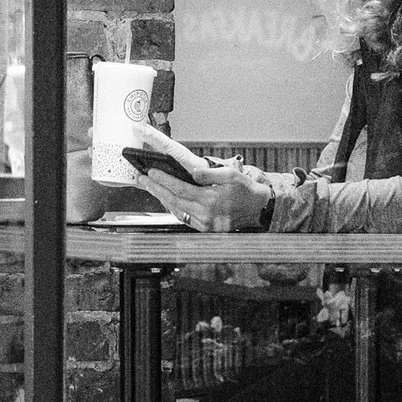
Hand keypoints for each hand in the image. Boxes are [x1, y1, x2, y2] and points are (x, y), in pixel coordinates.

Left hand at [130, 127, 272, 231]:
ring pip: (176, 210)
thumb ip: (211, 173)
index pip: (180, 188)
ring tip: (150, 187)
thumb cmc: (245, 189)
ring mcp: (204, 224)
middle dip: (156, 188)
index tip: (151, 172)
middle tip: (142, 179)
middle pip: (173, 200)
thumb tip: (192, 172)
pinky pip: (183, 218)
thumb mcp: (232, 175)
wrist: (258, 209)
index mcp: (211, 200)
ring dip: (161, 198)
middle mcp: (205, 214)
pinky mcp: (205, 229)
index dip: (163, 180)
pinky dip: (172, 208)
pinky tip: (165, 199)